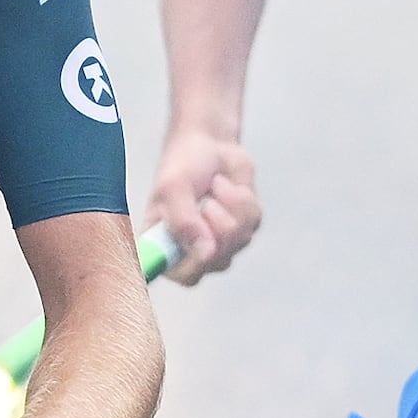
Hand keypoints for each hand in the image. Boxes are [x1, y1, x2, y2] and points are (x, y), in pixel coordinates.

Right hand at [146, 130, 262, 284]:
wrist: (209, 143)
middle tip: (207, 204)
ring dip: (230, 206)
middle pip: (216, 262)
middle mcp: (192, 250)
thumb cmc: (182, 164)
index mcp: (164, 245)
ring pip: (238, 240)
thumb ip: (184, 223)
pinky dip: (243, 199)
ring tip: (214, 188)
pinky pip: (253, 222)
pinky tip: (228, 188)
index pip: (180, 275)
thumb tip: (205, 253)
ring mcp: (220, 242)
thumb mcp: (173, 189)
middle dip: (218, 226)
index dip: (193, 265)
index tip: (202, 245)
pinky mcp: (244, 228)